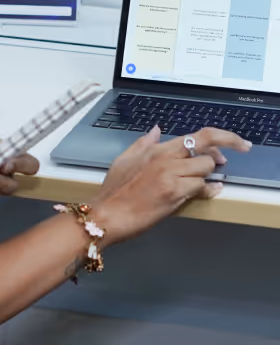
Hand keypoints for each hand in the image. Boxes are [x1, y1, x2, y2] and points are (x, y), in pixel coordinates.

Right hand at [92, 127, 251, 245]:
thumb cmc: (113, 191)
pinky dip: (207, 191)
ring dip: (207, 176)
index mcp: (156, 149)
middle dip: (219, 156)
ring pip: (205, 168)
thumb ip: (143, 143)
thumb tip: (155, 130)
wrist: (107, 215)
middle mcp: (165, 158)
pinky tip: (208, 192)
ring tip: (201, 182)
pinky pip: (201, 187)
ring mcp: (171, 175)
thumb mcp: (124, 159)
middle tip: (223, 162)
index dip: (224, 136)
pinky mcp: (174, 193)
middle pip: (207, 149)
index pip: (198, 135)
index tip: (238, 142)